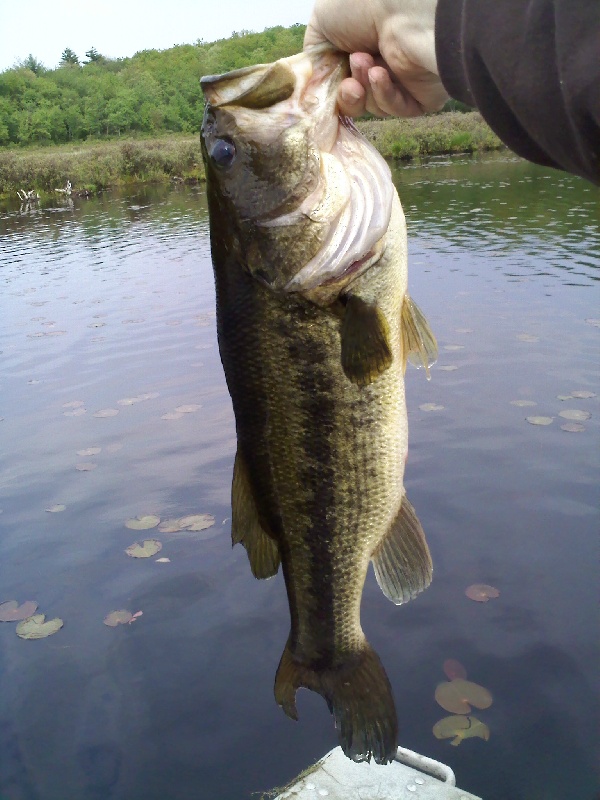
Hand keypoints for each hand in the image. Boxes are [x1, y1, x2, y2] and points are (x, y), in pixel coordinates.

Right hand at [304, 0, 447, 116]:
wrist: (403, 7)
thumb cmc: (360, 6)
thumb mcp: (321, 23)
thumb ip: (313, 59)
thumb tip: (312, 87)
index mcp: (359, 47)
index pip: (340, 84)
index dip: (330, 91)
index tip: (322, 90)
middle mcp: (381, 63)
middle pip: (356, 101)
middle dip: (347, 95)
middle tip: (349, 84)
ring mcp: (402, 81)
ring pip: (373, 107)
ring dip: (365, 89)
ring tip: (366, 62)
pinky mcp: (422, 96)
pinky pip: (397, 110)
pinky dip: (384, 95)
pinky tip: (380, 74)